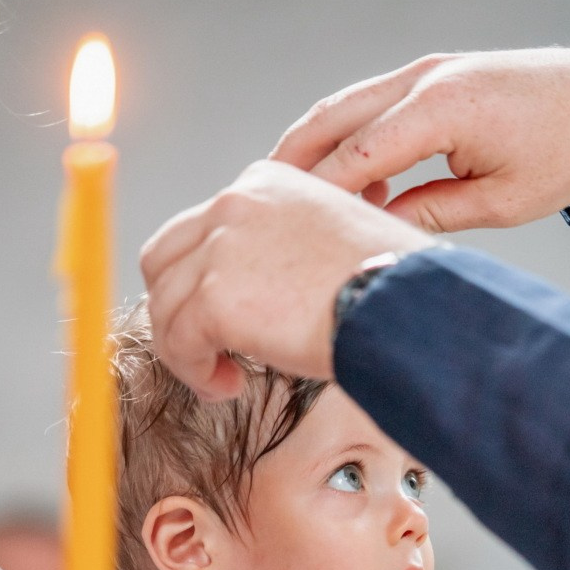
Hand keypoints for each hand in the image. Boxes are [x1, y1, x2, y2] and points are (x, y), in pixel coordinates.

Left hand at [140, 159, 432, 398]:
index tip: (228, 323)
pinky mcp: (214, 296)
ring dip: (187, 350)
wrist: (406, 309)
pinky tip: (228, 387)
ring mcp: (220, 247)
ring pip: (164, 305)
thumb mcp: (335, 246)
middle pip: (163, 258)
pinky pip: (176, 341)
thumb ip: (286, 253)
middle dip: (175, 310)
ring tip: (222, 379)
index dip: (202, 282)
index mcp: (267, 182)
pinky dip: (195, 372)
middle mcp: (237, 202)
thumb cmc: (392, 291)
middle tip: (207, 351)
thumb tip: (260, 296)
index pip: (202, 228)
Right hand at [272, 49, 569, 233]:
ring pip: (344, 109)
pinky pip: (371, 108)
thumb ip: (433, 215)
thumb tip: (379, 232)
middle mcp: (427, 80)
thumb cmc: (566, 153)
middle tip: (256, 211)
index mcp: (443, 109)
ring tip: (289, 203)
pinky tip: (348, 186)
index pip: (356, 155)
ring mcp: (427, 72)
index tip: (283, 235)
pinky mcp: (433, 79)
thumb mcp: (500, 203)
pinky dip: (347, 142)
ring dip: (312, 151)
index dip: (314, 197)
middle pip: (331, 120)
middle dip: (289, 164)